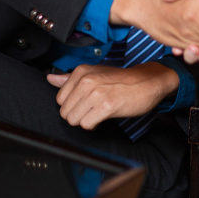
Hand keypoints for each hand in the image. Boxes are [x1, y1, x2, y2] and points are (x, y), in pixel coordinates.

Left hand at [46, 62, 178, 129]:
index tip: (86, 102)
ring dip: (86, 121)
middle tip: (93, 109)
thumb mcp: (95, 73)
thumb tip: (50, 79)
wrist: (148, 81)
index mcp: (81, 72)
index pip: (59, 100)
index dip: (73, 105)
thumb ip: (70, 78)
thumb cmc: (122, 80)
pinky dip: (94, 125)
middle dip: (78, 115)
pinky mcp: (106, 105)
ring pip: (74, 120)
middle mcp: (86, 80)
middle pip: (65, 112)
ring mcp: (96, 92)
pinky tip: (103, 117)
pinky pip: (87, 125)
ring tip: (98, 112)